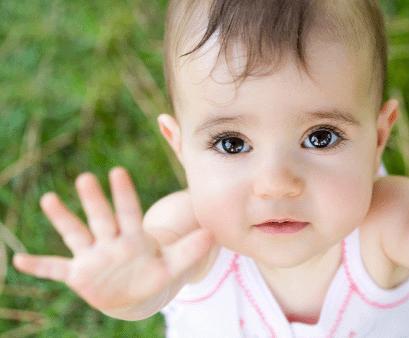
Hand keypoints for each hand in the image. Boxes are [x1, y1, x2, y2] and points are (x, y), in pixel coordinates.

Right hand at [13, 167, 212, 312]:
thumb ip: (191, 248)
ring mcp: (93, 256)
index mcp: (134, 235)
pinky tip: (19, 260)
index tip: (117, 172)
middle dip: (94, 201)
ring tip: (48, 199)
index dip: (124, 195)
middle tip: (85, 178)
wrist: (137, 293)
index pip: (129, 211)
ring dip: (63, 219)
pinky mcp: (80, 274)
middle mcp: (110, 240)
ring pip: (77, 234)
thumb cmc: (156, 273)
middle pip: (101, 217)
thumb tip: (213, 233)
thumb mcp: (175, 263)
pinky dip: (40, 266)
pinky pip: (56, 269)